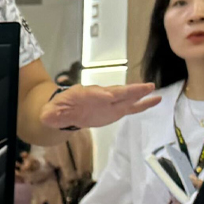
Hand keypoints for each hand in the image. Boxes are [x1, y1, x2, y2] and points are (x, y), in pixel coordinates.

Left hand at [43, 83, 161, 130]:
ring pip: (127, 98)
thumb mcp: (51, 113)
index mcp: (85, 96)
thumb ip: (52, 114)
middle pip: (116, 92)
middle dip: (130, 90)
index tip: (108, 95)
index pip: (96, 94)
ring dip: (140, 95)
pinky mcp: (115, 111)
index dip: (102, 95)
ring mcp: (110, 103)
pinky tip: (156, 100)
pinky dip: (143, 104)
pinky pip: (131, 107)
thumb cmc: (58, 110)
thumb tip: (47, 117)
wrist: (64, 111)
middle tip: (145, 86)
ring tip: (155, 92)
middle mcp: (100, 97)